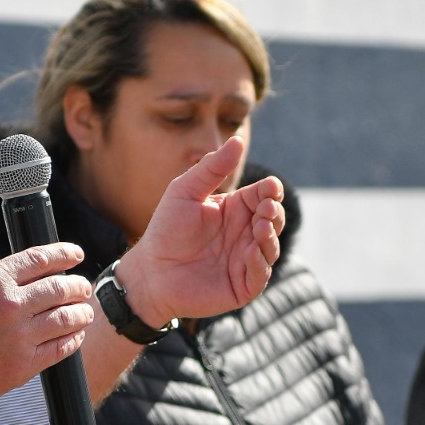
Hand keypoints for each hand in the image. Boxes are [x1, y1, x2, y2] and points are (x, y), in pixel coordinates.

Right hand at [0, 242, 94, 411]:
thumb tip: (32, 276)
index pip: (41, 259)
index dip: (64, 254)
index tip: (76, 254)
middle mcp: (10, 305)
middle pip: (60, 288)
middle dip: (77, 286)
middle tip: (83, 287)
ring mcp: (20, 337)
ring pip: (67, 318)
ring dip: (81, 312)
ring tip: (85, 311)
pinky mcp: (23, 366)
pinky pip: (61, 348)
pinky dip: (73, 339)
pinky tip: (75, 335)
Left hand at [118, 136, 285, 326]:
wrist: (150, 271)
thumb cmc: (165, 229)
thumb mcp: (186, 190)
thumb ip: (212, 167)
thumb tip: (238, 139)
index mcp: (235, 209)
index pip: (263, 195)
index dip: (271, 191)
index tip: (271, 187)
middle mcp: (244, 233)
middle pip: (273, 219)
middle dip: (274, 212)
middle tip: (265, 208)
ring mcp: (245, 260)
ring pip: (271, 246)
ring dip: (271, 236)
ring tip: (260, 226)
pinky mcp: (242, 285)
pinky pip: (260, 274)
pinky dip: (260, 262)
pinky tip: (250, 251)